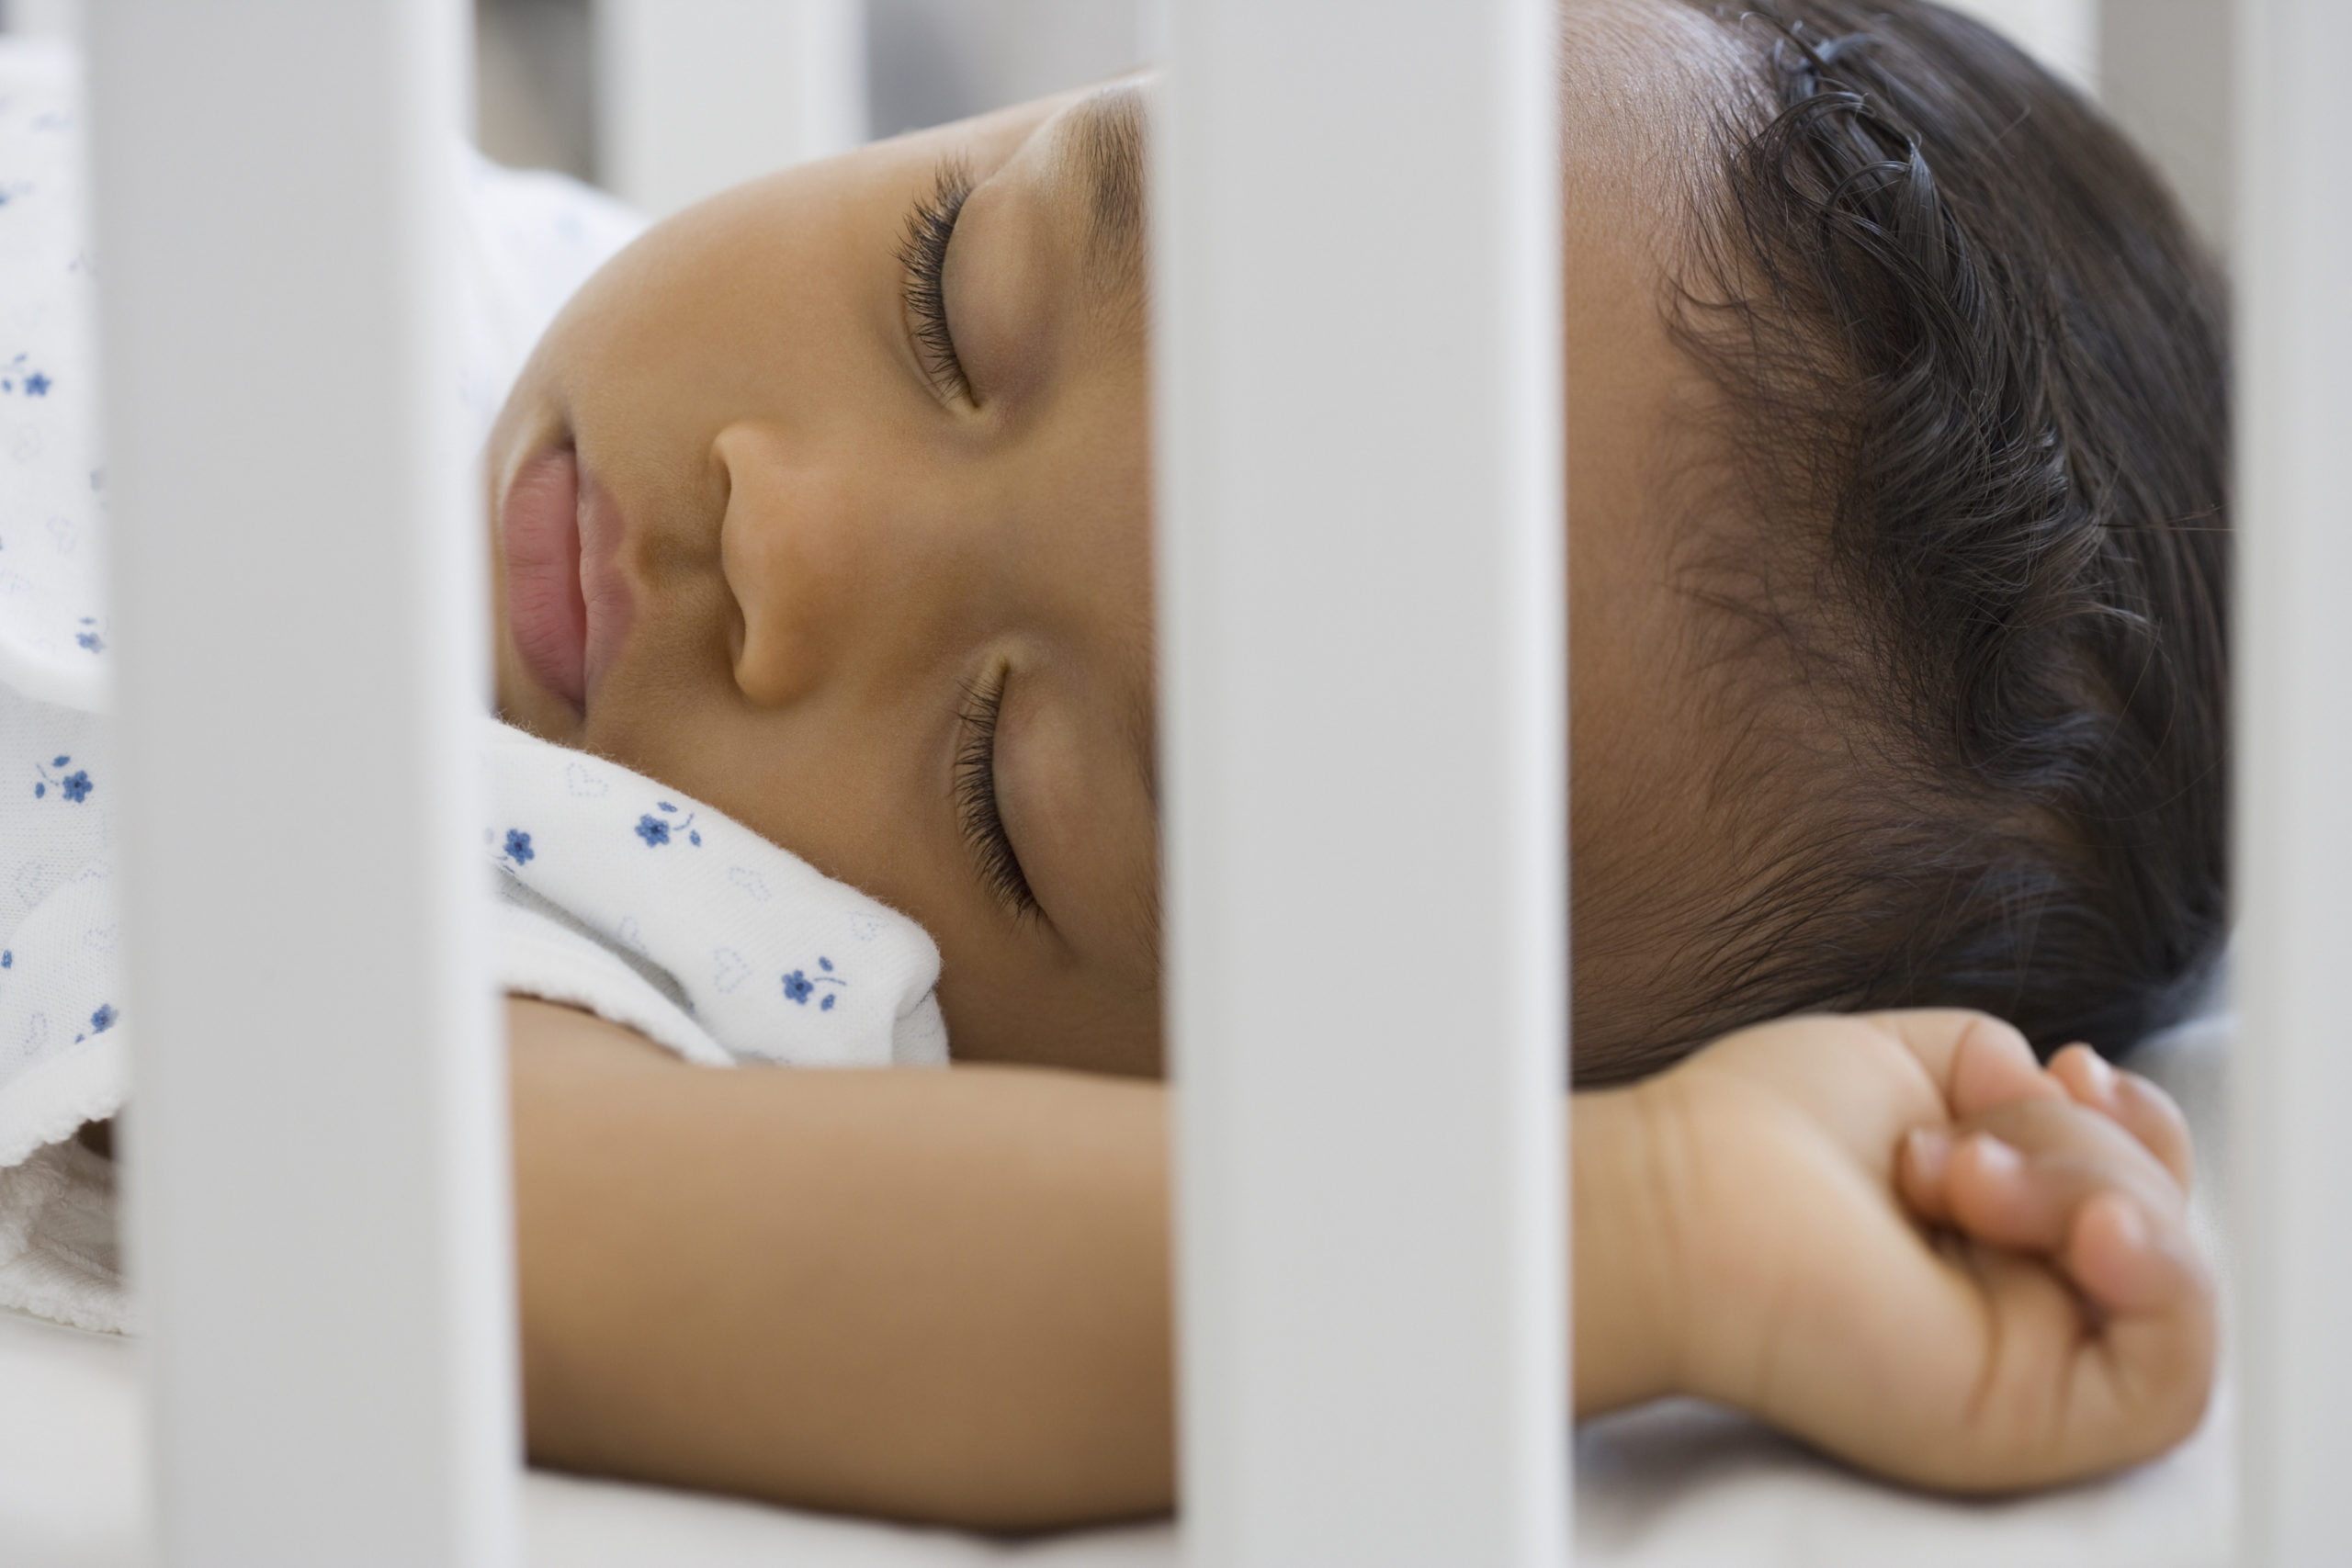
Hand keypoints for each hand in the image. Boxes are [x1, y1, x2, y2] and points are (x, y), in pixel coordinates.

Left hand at [1631, 1010, 2212, 1490]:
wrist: (1685, 1200)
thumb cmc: (1756, 1137)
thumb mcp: (1906, 1064)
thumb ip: (2002, 1068)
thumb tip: (2066, 1081)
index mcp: (1999, 1233)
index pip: (2136, 1190)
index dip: (2135, 1123)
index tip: (2073, 1066)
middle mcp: (2022, 1308)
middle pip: (2164, 1226)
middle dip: (2093, 1146)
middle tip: (1965, 1142)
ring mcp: (2032, 1373)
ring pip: (2174, 1287)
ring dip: (2095, 1192)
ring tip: (1964, 1177)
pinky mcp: (2031, 1427)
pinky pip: (2176, 1378)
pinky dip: (2158, 1280)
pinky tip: (2084, 1229)